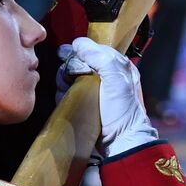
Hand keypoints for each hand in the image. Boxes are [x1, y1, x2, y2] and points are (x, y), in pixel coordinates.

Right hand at [57, 37, 157, 157]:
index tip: (70, 56)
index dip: (81, 51)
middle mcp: (106, 76)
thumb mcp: (117, 80)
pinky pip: (67, 92)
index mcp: (118, 66)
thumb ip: (100, 58)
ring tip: (66, 89)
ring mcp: (93, 90)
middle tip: (69, 78)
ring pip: (70, 76)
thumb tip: (78, 43)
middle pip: (79, 62)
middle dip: (70, 68)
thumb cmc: (123, 111)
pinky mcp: (84, 103)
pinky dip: (62, 93)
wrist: (121, 142)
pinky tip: (64, 97)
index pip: (94, 49)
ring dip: (64, 81)